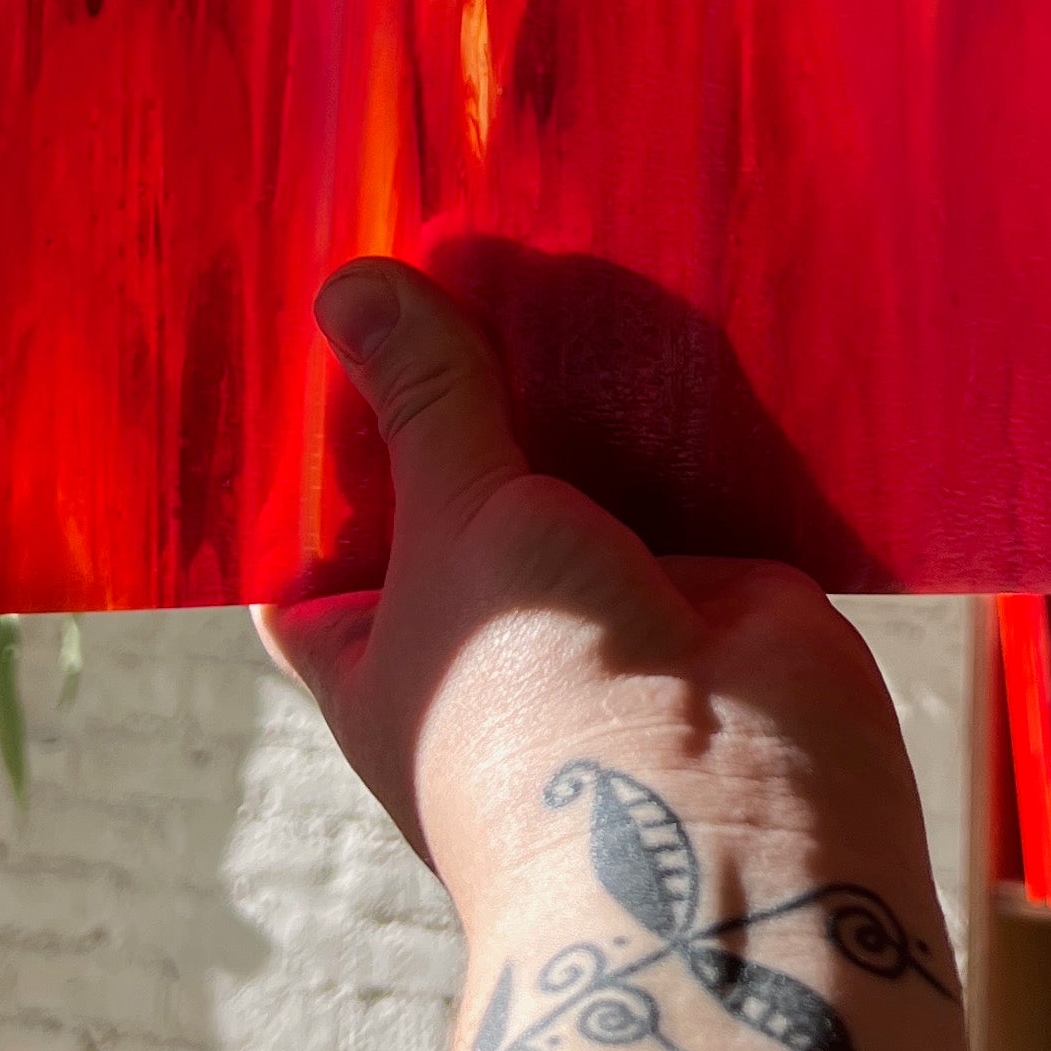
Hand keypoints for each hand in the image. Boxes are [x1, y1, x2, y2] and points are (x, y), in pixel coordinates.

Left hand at [267, 259, 984, 1050]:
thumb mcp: (454, 528)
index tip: (320, 317)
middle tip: (444, 225)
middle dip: (462, 379)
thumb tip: (351, 288)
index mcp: (378, 654)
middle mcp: (493, 630)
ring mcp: (609, 602)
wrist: (732, 828)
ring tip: (550, 222)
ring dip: (579, 377)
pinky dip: (687, 398)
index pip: (321, 543)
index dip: (318, 445)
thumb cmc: (537, 716)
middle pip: (460, 480)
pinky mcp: (721, 578)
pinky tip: (665, 283)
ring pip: (581, 463)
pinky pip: (695, 465)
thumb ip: (425, 406)